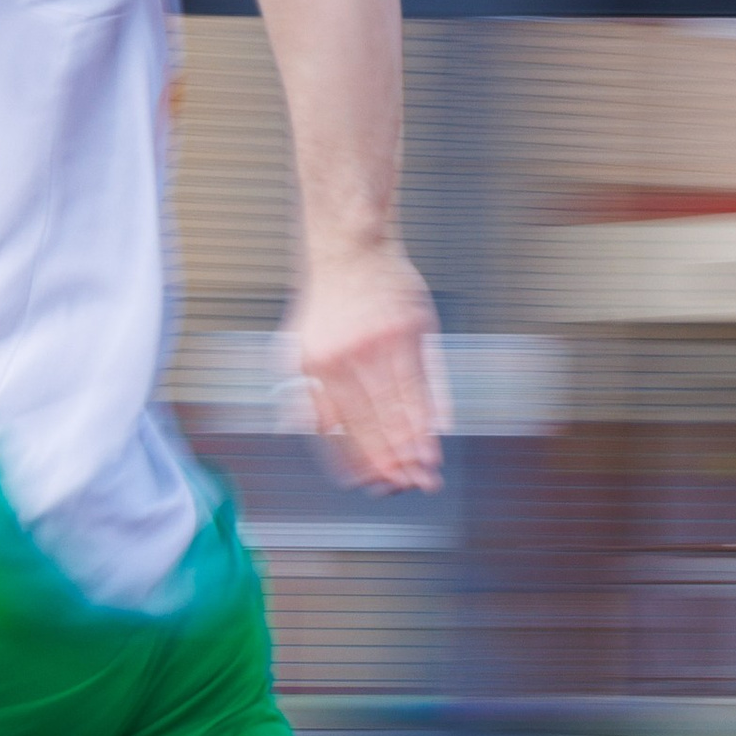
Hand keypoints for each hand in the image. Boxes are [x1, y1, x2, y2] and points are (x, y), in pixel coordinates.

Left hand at [287, 243, 445, 493]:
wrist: (349, 249)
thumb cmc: (326, 304)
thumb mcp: (296, 347)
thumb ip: (306, 393)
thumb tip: (315, 435)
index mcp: (317, 365)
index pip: (340, 424)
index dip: (359, 457)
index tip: (374, 483)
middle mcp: (348, 356)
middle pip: (375, 419)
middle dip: (392, 459)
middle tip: (407, 487)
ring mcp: (383, 342)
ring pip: (403, 403)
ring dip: (416, 442)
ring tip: (427, 471)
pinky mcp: (412, 330)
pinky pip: (426, 378)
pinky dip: (433, 408)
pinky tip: (439, 432)